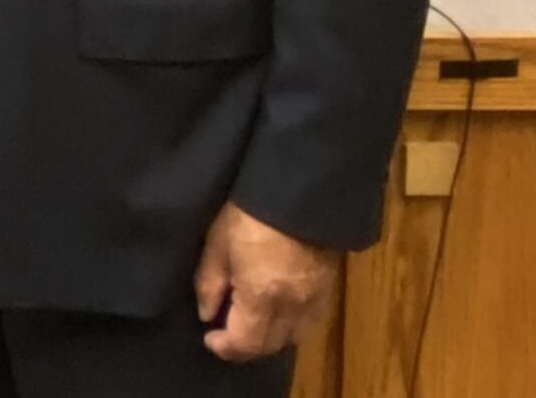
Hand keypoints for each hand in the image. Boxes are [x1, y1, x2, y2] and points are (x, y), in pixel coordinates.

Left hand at [194, 201, 337, 362]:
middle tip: (227, 330)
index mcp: (262, 297)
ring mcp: (315, 298)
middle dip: (246, 345)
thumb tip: (207, 314)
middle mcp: (292, 307)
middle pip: (270, 346)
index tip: (209, 336)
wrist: (298, 188)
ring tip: (252, 320)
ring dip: (270, 337)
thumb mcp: (218, 241)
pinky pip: (311, 320)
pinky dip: (292, 324)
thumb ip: (209, 281)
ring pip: (293, 337)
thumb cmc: (249, 212)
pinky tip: (279, 309)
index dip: (224, 347)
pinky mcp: (329, 286)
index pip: (244, 344)